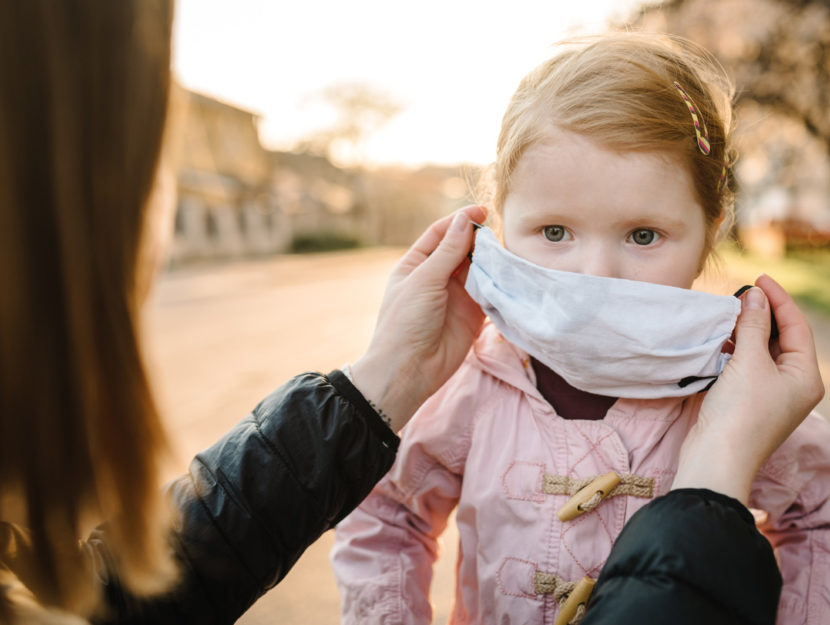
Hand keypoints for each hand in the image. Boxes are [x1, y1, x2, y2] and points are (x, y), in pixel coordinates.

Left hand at [351, 206, 487, 430]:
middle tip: (496, 233)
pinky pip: (489, 292)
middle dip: (478, 239)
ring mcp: (455, 296)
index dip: (460, 220)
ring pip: (478, 269)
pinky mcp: (472, 314)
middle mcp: (436, 277)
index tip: (482, 211)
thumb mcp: (424, 280)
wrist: (410, 370)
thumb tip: (464, 220)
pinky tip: (509, 272)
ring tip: (505, 251)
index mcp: (416, 265)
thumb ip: (448, 251)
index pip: (440, 234)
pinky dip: (498, 283)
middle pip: (462, 249)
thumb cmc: (406, 322)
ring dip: (490, 260)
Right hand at [672, 275, 824, 502]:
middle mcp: (793, 385)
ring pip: (761, 352)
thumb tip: (755, 296)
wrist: (716, 458)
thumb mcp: (749, 363)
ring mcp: (770, 395)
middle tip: (737, 295)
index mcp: (805, 376)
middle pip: (781, 338)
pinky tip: (719, 342)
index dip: (778, 299)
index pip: (796, 327)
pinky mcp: (747, 402)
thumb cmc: (740, 412)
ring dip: (744, 332)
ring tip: (725, 315)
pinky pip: (746, 366)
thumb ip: (752, 326)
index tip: (758, 278)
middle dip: (760, 315)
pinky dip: (734, 350)